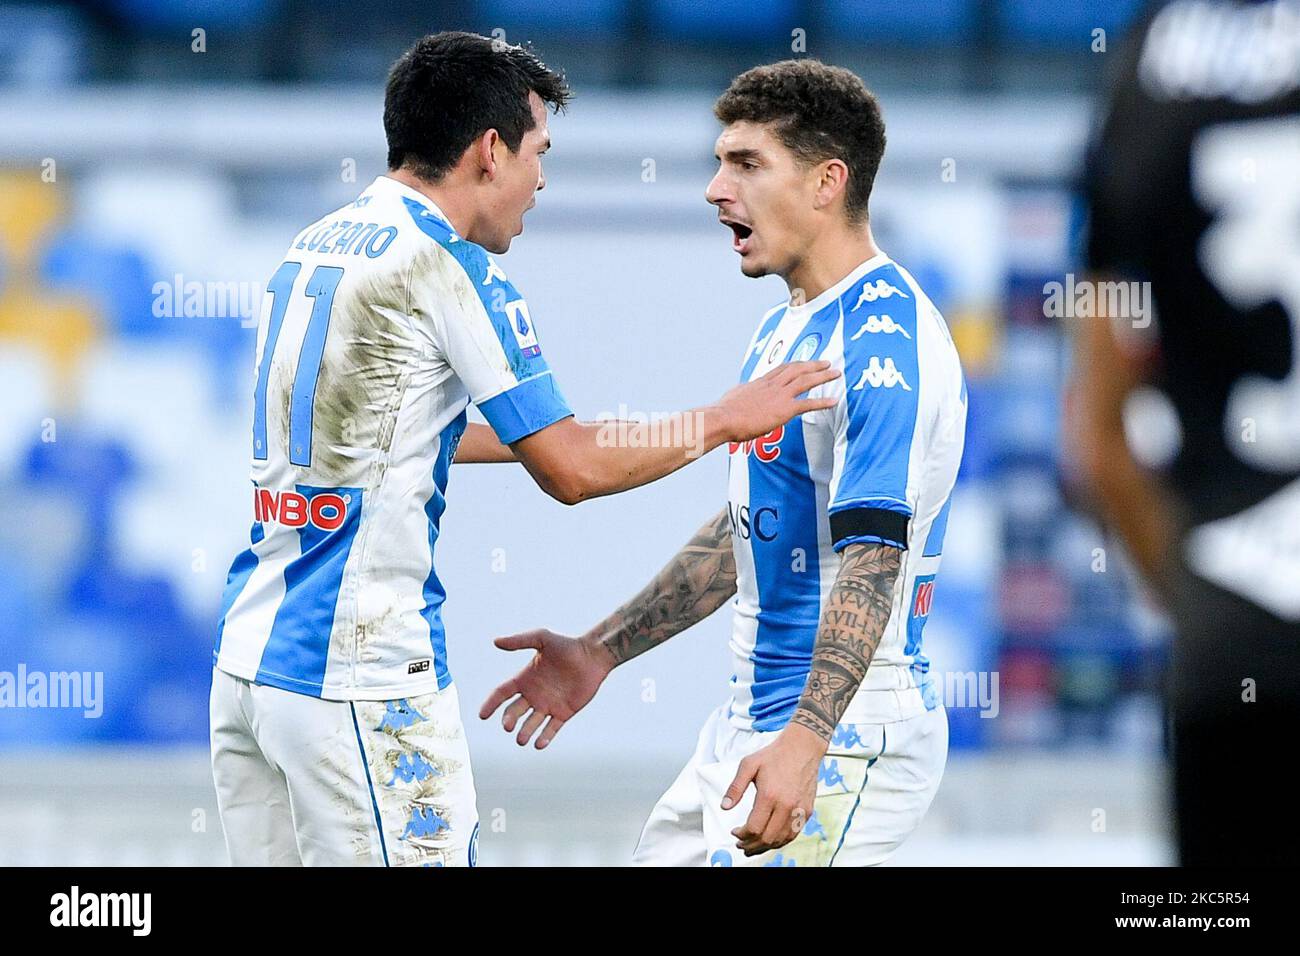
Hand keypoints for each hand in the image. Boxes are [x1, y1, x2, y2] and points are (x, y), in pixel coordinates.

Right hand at [478, 629, 614, 748]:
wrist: (593, 656)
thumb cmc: (567, 645)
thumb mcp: (541, 638)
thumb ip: (519, 641)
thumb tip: (495, 641)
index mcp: (524, 679)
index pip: (501, 693)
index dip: (491, 704)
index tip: (482, 716)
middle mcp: (533, 694)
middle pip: (514, 712)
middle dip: (509, 720)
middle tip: (508, 726)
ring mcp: (548, 705)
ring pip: (531, 724)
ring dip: (525, 733)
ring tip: (521, 739)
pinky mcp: (564, 713)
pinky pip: (551, 729)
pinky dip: (545, 737)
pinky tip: (539, 744)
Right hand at [718, 361, 839, 442]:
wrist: (723, 418)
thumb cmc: (723, 412)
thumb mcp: (733, 396)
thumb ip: (741, 393)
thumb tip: (740, 392)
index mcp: (759, 382)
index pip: (781, 369)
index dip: (795, 364)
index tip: (804, 362)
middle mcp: (771, 385)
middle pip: (797, 369)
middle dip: (813, 365)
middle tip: (826, 362)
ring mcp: (779, 395)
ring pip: (806, 380)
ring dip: (823, 376)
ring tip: (836, 373)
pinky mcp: (784, 409)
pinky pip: (808, 404)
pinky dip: (823, 402)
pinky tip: (834, 401)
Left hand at [722, 723, 825, 856]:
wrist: (802, 748)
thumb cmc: (775, 755)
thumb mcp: (748, 765)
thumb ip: (735, 788)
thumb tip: (724, 806)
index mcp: (769, 795)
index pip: (754, 828)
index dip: (742, 835)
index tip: (735, 833)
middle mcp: (786, 806)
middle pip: (767, 838)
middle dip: (751, 845)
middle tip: (741, 845)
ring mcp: (798, 810)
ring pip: (781, 840)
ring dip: (765, 847)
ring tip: (753, 846)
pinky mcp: (807, 811)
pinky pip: (793, 834)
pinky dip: (780, 841)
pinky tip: (770, 840)